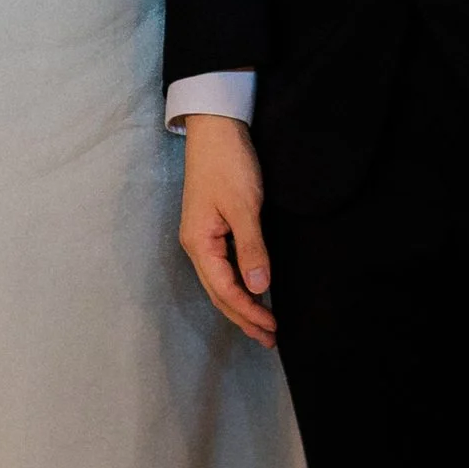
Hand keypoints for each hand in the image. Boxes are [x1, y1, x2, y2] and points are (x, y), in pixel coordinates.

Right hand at [179, 117, 274, 347]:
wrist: (216, 128)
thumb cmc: (228, 164)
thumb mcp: (244, 206)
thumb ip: (252, 247)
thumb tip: (259, 287)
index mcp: (199, 243)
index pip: (224, 290)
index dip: (248, 311)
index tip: (272, 327)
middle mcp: (196, 245)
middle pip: (219, 293)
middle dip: (244, 318)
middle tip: (270, 338)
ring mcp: (202, 237)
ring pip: (221, 282)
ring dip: (242, 305)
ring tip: (264, 325)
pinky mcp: (212, 228)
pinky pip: (224, 268)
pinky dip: (240, 286)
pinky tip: (253, 292)